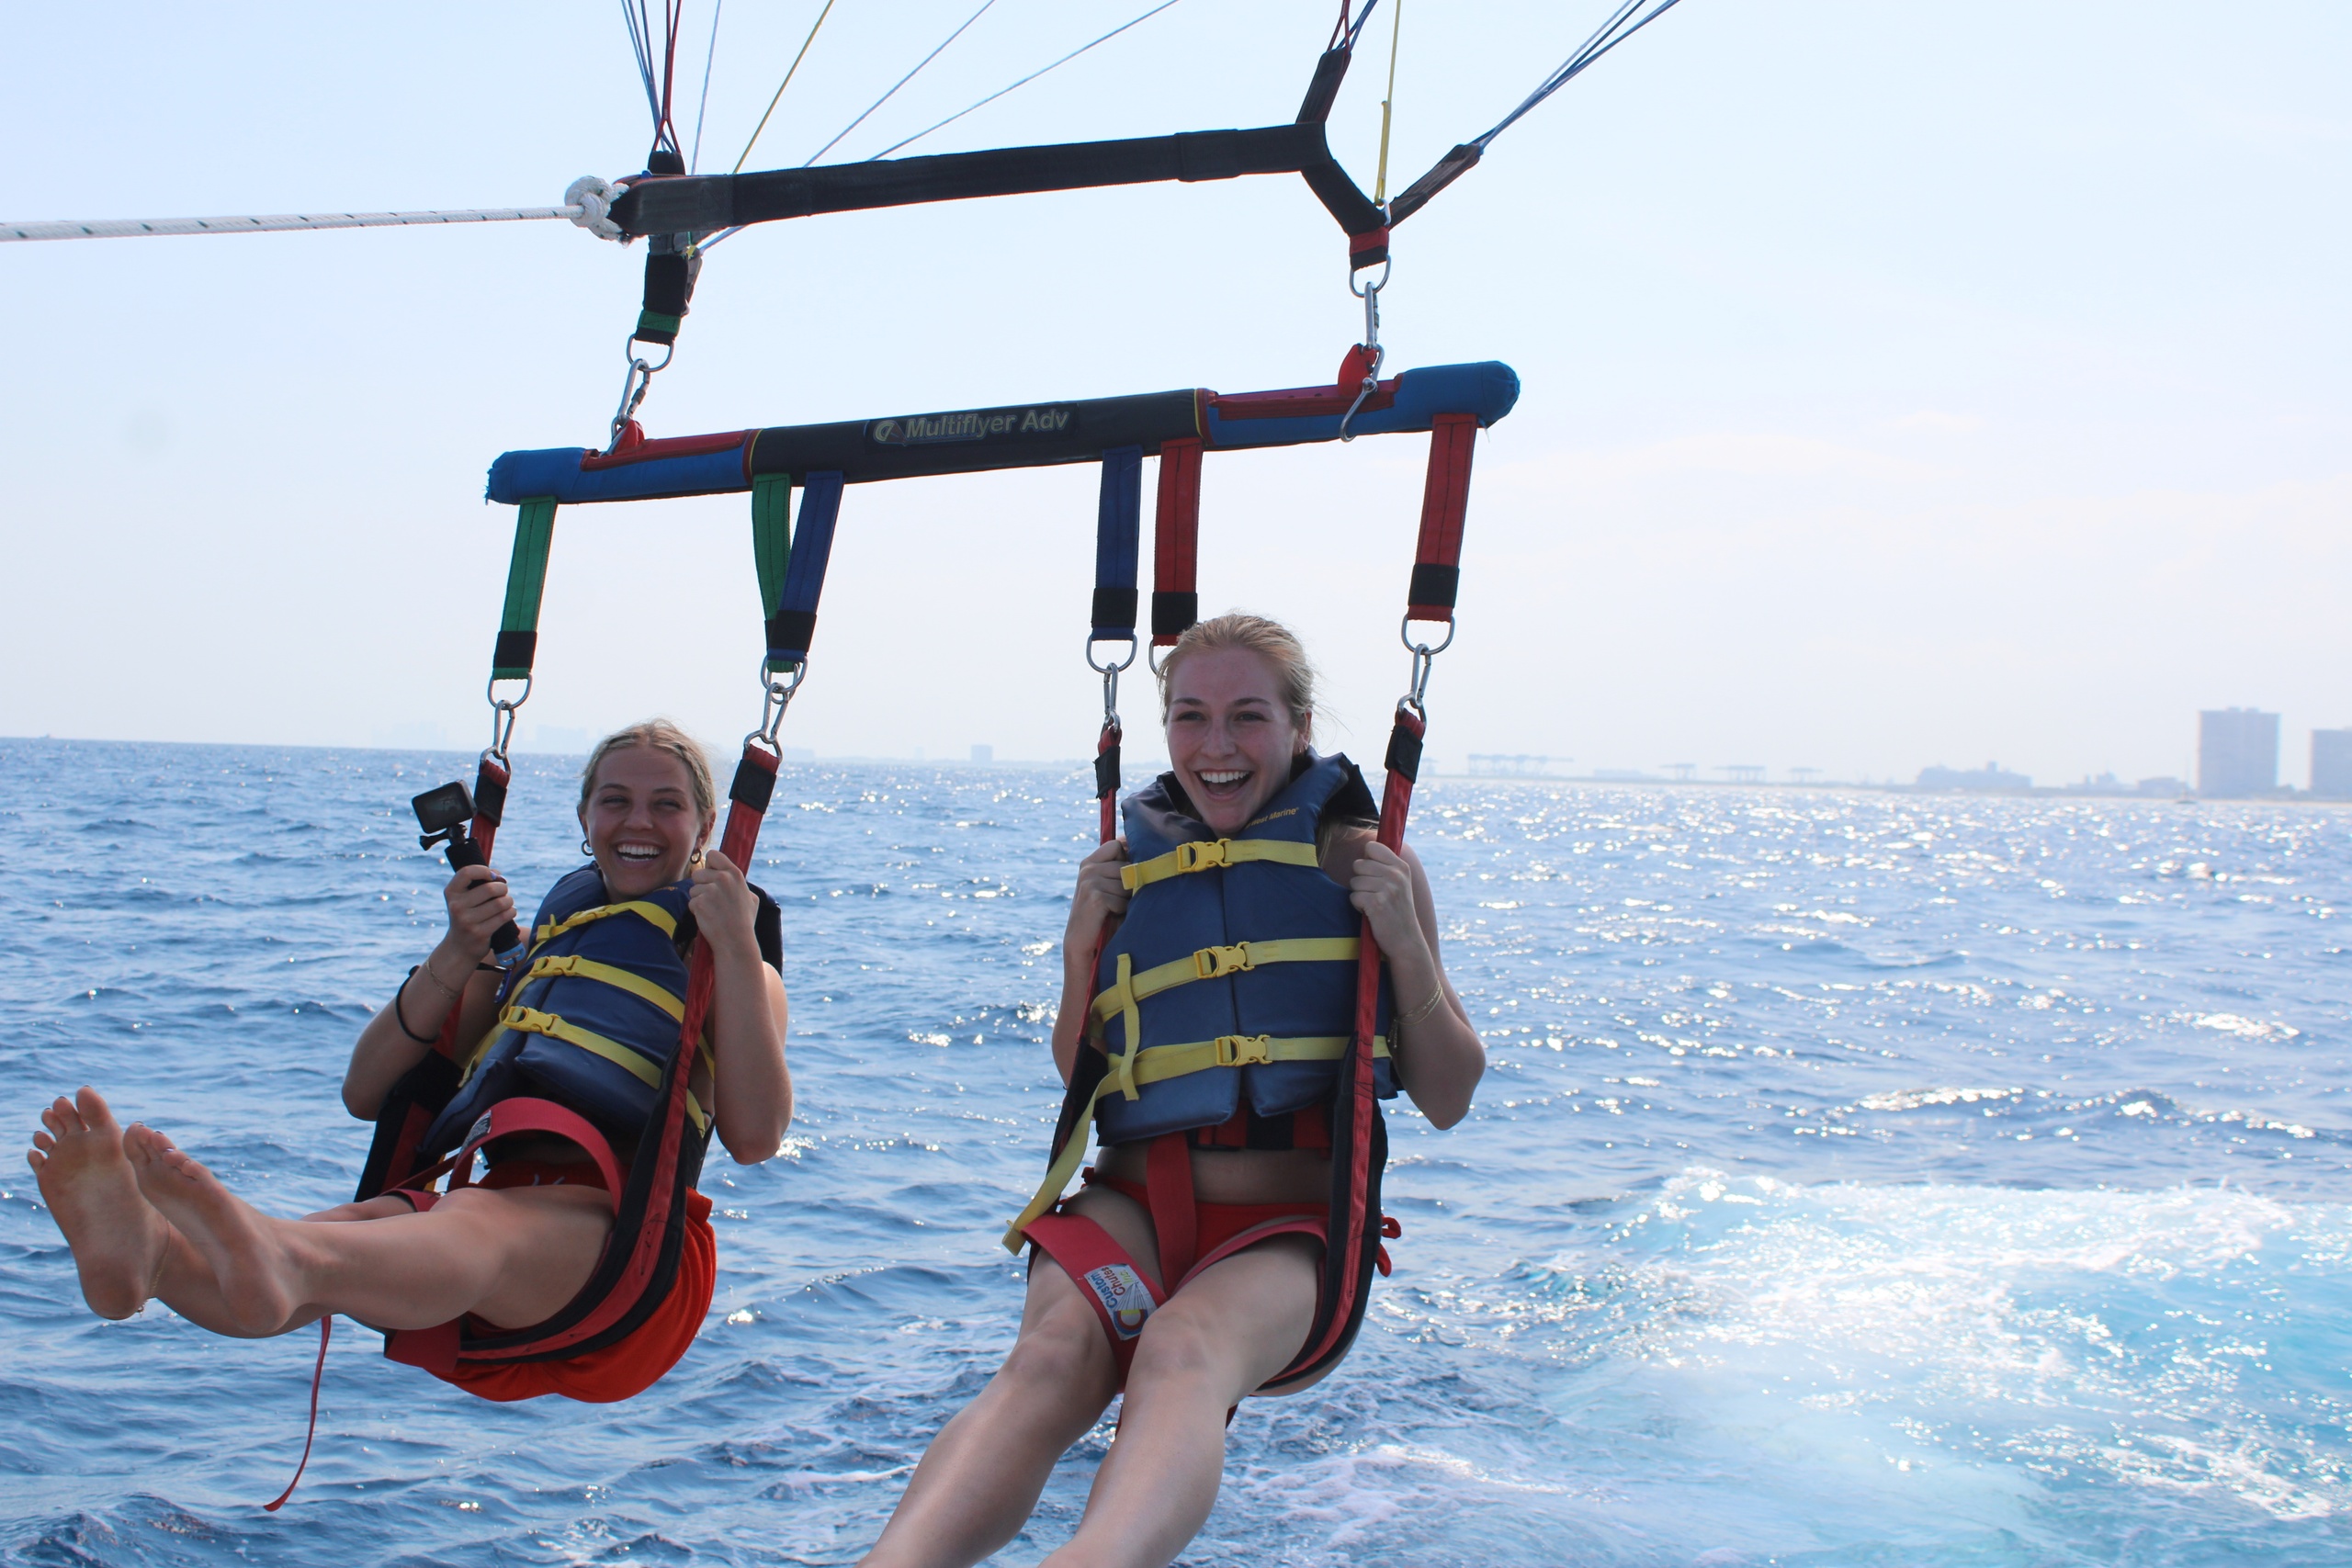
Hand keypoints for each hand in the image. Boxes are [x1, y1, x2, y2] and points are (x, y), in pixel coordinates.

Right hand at [441, 863, 516, 962]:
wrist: (460, 946)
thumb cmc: (468, 915)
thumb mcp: (465, 898)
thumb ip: (479, 882)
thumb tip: (498, 875)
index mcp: (451, 893)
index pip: (466, 872)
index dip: (484, 870)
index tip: (493, 876)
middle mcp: (456, 906)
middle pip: (490, 888)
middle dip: (503, 888)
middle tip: (503, 893)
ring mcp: (467, 921)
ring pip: (501, 902)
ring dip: (509, 901)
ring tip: (506, 903)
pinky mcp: (479, 933)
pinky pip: (504, 916)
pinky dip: (511, 912)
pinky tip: (508, 912)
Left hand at [689, 848, 758, 959]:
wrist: (736, 941)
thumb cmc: (744, 921)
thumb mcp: (751, 898)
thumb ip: (739, 884)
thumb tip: (727, 874)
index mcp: (735, 874)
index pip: (713, 855)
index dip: (709, 866)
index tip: (712, 876)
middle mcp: (723, 879)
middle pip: (698, 873)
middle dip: (701, 886)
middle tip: (713, 900)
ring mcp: (710, 891)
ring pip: (693, 889)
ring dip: (699, 900)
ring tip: (713, 911)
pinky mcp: (699, 903)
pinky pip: (691, 902)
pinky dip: (696, 911)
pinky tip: (708, 918)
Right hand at [1066, 837, 1130, 949]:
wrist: (1080, 943)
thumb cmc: (1101, 915)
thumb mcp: (1109, 887)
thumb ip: (1121, 869)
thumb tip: (1146, 852)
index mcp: (1089, 862)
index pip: (1116, 845)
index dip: (1128, 857)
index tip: (1129, 873)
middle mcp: (1088, 868)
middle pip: (1127, 865)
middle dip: (1130, 884)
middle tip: (1117, 900)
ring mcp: (1090, 881)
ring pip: (1128, 882)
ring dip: (1127, 899)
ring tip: (1113, 909)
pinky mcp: (1095, 896)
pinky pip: (1123, 900)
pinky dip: (1122, 911)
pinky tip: (1109, 917)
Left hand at [1348, 841, 1422, 956]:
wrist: (1406, 941)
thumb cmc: (1397, 911)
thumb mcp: (1400, 884)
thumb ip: (1386, 866)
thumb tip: (1366, 848)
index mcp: (1401, 867)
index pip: (1372, 847)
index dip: (1366, 860)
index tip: (1374, 875)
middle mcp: (1396, 875)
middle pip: (1359, 864)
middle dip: (1361, 880)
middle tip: (1375, 895)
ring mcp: (1387, 889)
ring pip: (1354, 881)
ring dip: (1360, 895)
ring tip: (1374, 905)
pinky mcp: (1377, 903)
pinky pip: (1353, 897)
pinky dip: (1358, 907)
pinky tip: (1371, 913)